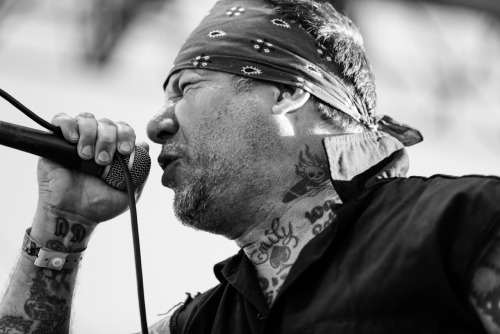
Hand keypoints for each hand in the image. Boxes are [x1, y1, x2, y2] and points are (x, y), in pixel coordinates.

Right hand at [36, 112, 144, 226]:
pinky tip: (72, 140)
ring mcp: (76, 141)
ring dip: (90, 135)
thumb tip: (145, 145)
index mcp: (114, 149)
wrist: (75, 216)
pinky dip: (68, 125)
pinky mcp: (55, 143)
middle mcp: (96, 141)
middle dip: (108, 139)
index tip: (125, 151)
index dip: (126, 135)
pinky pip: (61, 120)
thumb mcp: (130, 191)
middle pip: (106, 123)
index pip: (123, 129)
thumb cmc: (101, 205)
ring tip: (87, 156)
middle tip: (103, 159)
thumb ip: (141, 170)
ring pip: (86, 119)